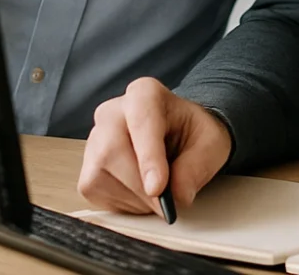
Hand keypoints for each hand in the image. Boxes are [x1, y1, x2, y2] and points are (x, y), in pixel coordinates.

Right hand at [78, 77, 232, 217]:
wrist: (179, 137)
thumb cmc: (193, 134)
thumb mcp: (211, 145)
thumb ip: (197, 167)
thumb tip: (177, 195)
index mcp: (145, 94)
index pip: (141, 122)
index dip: (148, 157)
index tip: (158, 189)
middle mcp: (112, 112)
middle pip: (112, 151)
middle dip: (141, 187)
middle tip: (166, 205)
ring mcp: (95, 139)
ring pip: (100, 175)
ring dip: (133, 198)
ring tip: (156, 193)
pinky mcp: (87, 167)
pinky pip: (95, 191)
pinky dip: (121, 203)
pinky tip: (140, 195)